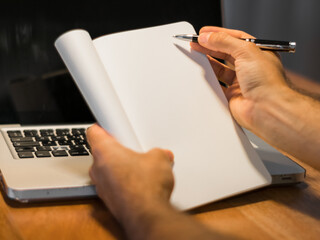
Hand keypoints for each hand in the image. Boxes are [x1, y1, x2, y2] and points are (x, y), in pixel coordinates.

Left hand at [87, 124, 173, 222]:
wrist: (146, 215)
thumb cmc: (145, 187)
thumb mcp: (159, 159)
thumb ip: (158, 153)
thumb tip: (161, 155)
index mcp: (104, 152)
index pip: (93, 132)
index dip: (103, 128)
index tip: (109, 127)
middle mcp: (97, 169)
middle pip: (102, 153)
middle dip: (117, 151)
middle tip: (132, 150)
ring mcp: (101, 187)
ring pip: (107, 171)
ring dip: (120, 169)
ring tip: (139, 169)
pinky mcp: (109, 200)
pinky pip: (113, 185)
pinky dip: (123, 183)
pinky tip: (139, 185)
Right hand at [191, 26, 319, 168]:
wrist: (266, 108)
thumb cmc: (267, 82)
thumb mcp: (246, 51)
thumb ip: (225, 42)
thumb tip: (208, 37)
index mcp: (258, 53)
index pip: (236, 39)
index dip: (219, 34)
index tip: (204, 32)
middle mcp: (250, 67)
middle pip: (226, 53)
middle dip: (210, 46)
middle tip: (196, 42)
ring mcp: (241, 82)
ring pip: (220, 68)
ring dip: (209, 61)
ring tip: (197, 54)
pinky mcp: (232, 96)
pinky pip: (217, 85)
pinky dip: (209, 79)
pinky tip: (202, 72)